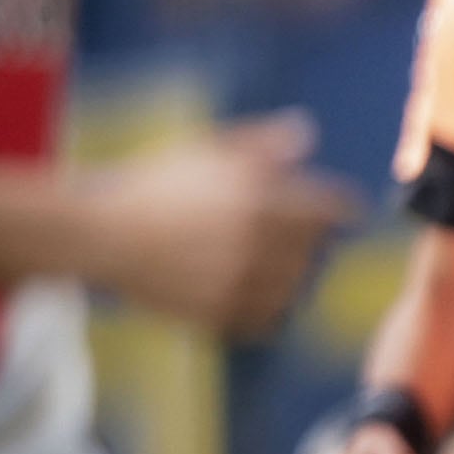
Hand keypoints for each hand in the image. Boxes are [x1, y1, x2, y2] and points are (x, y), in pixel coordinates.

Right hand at [85, 112, 359, 334]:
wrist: (102, 234)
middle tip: (307, 239)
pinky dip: (270, 311)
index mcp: (257, 197)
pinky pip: (266, 320)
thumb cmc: (156, 184)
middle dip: (314, 243)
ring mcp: (237, 281)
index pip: (327, 209)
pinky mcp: (217, 313)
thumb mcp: (209, 151)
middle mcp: (255, 241)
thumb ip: (263, 145)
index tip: (351, 212)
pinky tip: (257, 295)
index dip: (344, 209)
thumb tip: (307, 133)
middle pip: (315, 251)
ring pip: (294, 289)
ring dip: (295, 278)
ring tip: (280, 267)